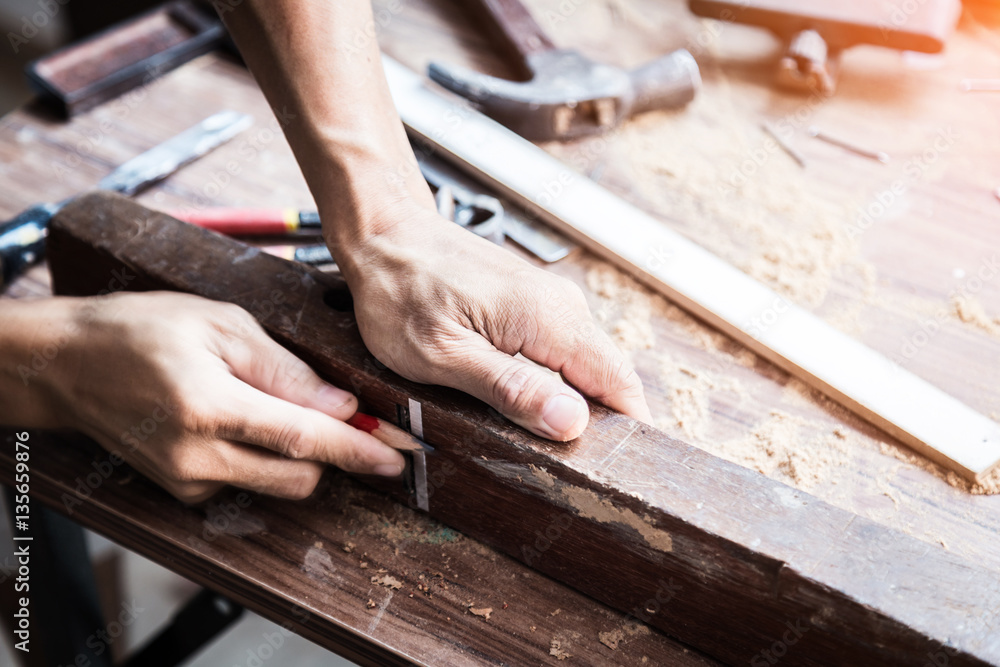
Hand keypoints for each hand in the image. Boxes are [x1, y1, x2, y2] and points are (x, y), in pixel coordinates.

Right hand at [41, 292, 403, 502]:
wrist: (67, 364)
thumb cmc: (140, 330)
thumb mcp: (219, 324)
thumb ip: (283, 368)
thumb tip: (340, 403)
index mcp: (209, 407)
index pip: (304, 439)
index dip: (358, 450)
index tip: (397, 457)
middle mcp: (197, 456)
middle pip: (299, 478)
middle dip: (334, 455)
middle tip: (351, 423)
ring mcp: (186, 480)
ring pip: (276, 486)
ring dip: (299, 457)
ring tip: (280, 407)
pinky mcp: (180, 490)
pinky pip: (244, 483)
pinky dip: (262, 459)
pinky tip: (242, 421)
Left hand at [332, 203, 652, 440]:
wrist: (386, 234)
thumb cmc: (402, 291)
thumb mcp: (444, 355)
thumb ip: (509, 389)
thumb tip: (571, 422)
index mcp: (549, 318)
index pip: (619, 383)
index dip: (627, 430)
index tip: (615, 470)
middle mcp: (562, 306)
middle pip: (609, 378)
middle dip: (601, 426)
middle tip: (571, 471)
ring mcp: (551, 303)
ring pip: (587, 368)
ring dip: (578, 407)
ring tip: (549, 446)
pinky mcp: (535, 306)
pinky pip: (565, 353)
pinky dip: (559, 385)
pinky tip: (532, 407)